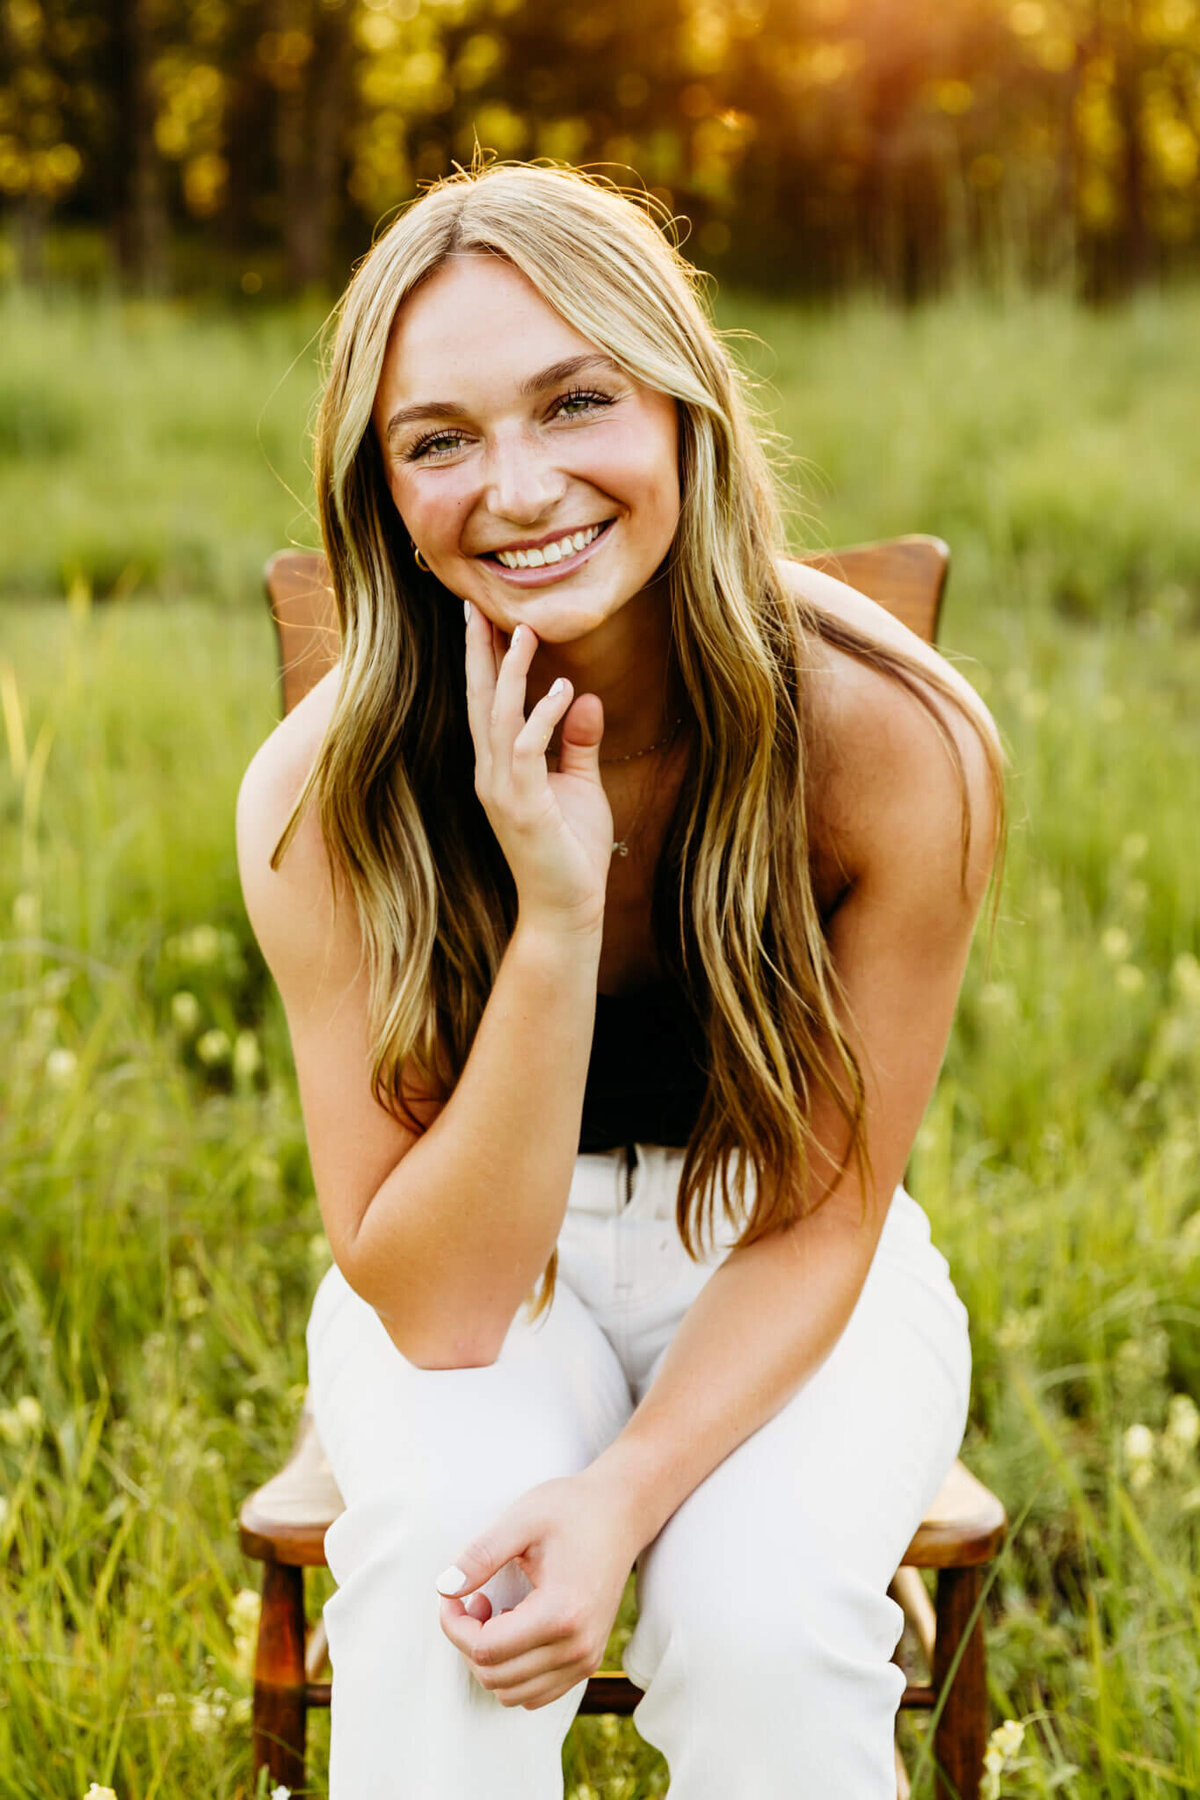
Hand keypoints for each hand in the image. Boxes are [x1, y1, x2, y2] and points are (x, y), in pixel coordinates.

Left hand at [435, 1468, 643, 1709]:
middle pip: (494, 1677)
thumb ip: (480, 1555)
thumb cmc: (571, 1510)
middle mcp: (578, 1647)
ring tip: (495, 1613)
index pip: (485, 1649)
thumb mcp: (521, 1520)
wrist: (620, 1513)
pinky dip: (512, 1670)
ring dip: (490, 1660)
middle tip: (474, 1598)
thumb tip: (444, 1588)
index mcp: (561, 1613)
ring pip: (512, 1692)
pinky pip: (535, 1693)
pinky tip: (514, 1628)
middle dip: (468, 1641)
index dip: (455, 1625)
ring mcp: (586, 1659)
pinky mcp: (587, 1661)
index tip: (453, 1595)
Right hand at [464, 606, 612, 936]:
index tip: (486, 618)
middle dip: (479, 652)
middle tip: (475, 604)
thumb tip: (585, 696)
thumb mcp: (580, 785)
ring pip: (499, 717)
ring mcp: (502, 790)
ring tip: (526, 630)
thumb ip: (578, 742)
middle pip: (480, 700)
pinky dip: (543, 717)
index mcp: (499, 766)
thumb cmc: (572, 851)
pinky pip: (527, 749)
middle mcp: (491, 773)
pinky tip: (562, 689)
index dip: (484, 661)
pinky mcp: (522, 806)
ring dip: (512, 672)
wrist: (567, 908)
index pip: (487, 703)